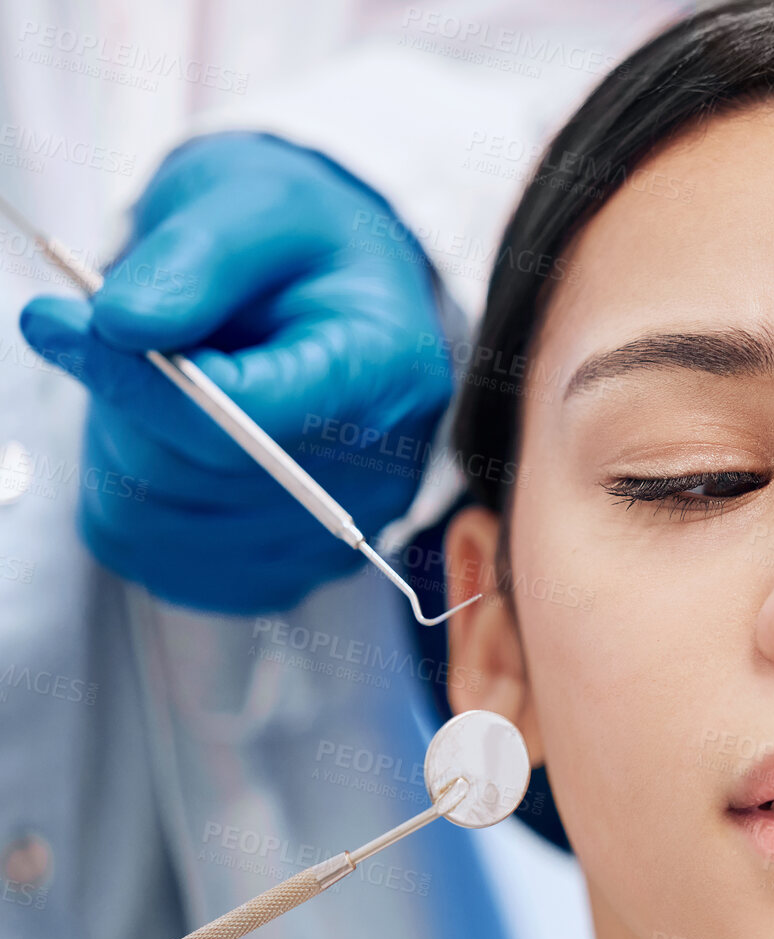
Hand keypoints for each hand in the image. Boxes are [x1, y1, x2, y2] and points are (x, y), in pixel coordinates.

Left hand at [20, 131, 453, 613]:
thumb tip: (122, 322)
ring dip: (121, 449)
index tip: (59, 322)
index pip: (248, 419)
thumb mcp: (259, 205)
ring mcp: (333, 534)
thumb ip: (197, 258)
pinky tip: (158, 440)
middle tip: (105, 333)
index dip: (138, 382)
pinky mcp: (284, 569)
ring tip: (147, 384)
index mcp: (385, 374)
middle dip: (124, 404)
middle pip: (196, 477)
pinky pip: (157, 559)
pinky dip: (128, 500)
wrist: (334, 289)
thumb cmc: (302, 244)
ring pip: (161, 525)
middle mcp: (377, 472)